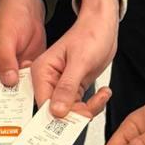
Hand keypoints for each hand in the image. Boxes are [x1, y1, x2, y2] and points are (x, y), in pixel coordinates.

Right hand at [0, 0, 46, 96]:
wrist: (30, 8)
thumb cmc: (10, 16)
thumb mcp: (4, 36)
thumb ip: (4, 59)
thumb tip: (8, 82)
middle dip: (6, 102)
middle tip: (17, 111)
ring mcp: (11, 73)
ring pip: (14, 92)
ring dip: (21, 97)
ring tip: (30, 105)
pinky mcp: (25, 72)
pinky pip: (28, 85)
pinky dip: (33, 90)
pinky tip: (39, 93)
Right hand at [32, 0, 118, 116]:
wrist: (103, 25)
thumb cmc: (90, 34)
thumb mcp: (80, 62)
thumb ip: (67, 87)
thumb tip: (56, 111)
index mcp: (42, 71)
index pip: (43, 103)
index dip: (58, 115)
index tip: (75, 119)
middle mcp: (48, 80)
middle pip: (56, 110)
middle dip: (76, 113)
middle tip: (92, 108)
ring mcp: (61, 85)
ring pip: (70, 111)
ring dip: (88, 109)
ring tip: (102, 96)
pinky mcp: (74, 88)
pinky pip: (80, 105)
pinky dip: (93, 104)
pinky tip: (103, 93)